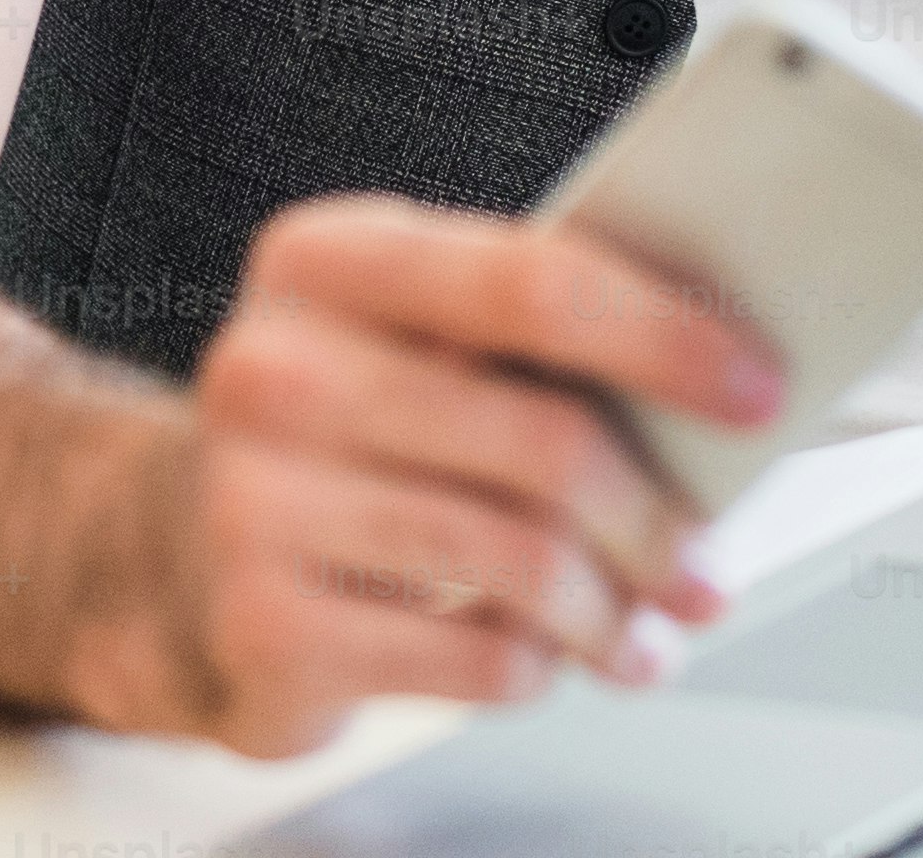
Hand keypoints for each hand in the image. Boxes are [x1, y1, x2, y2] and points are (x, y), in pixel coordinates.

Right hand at [82, 193, 776, 756]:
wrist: (168, 554)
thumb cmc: (337, 431)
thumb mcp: (409, 335)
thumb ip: (533, 328)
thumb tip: (718, 375)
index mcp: (327, 259)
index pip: (530, 279)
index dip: (664, 336)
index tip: (755, 385)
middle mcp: (274, 365)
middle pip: (541, 436)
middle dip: (657, 514)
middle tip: (705, 559)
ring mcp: (253, 500)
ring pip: (519, 557)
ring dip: (612, 607)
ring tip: (641, 628)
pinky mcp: (265, 625)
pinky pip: (473, 656)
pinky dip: (538, 664)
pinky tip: (543, 653)